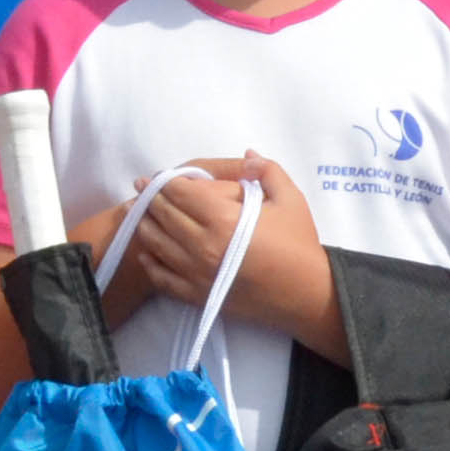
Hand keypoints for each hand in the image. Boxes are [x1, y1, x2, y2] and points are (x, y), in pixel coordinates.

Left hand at [130, 155, 334, 342]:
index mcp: (222, 218)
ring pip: (155, 243)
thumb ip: (268, 171)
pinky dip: (150, 261)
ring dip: (146, 225)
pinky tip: (148, 252)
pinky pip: (161, 277)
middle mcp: (202, 245)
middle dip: (150, 199)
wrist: (306, 296)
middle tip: (143, 190)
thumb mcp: (291, 199)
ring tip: (143, 215)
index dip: (164, 181)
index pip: (179, 193)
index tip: (157, 176)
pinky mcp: (197, 295)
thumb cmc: (300, 245)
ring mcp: (196, 273)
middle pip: (162, 215)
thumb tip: (247, 154)